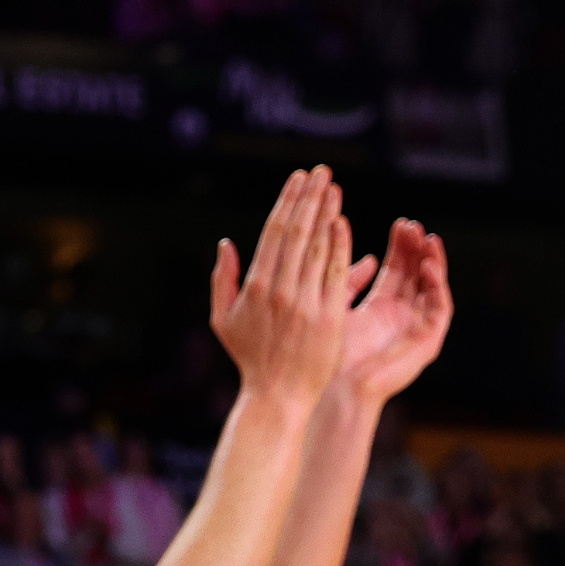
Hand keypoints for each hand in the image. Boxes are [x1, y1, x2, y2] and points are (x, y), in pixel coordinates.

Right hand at [210, 167, 352, 403]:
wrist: (278, 394)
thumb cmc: (250, 357)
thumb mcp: (222, 320)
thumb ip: (222, 280)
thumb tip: (226, 244)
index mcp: (255, 288)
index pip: (275, 234)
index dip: (288, 202)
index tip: (298, 179)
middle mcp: (281, 291)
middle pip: (298, 233)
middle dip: (310, 198)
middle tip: (320, 171)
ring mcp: (307, 302)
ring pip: (319, 247)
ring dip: (327, 213)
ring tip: (333, 187)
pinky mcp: (330, 315)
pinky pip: (337, 272)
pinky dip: (340, 245)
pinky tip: (342, 221)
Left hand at [335, 218, 451, 404]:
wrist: (336, 392)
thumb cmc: (329, 356)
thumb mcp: (337, 308)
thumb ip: (349, 281)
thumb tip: (368, 257)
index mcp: (380, 310)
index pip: (397, 270)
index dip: (400, 247)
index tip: (400, 223)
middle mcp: (402, 318)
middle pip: (416, 274)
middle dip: (416, 248)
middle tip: (413, 224)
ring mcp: (416, 329)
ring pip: (432, 287)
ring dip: (432, 261)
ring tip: (427, 238)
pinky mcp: (428, 341)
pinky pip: (439, 308)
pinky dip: (437, 285)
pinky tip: (428, 266)